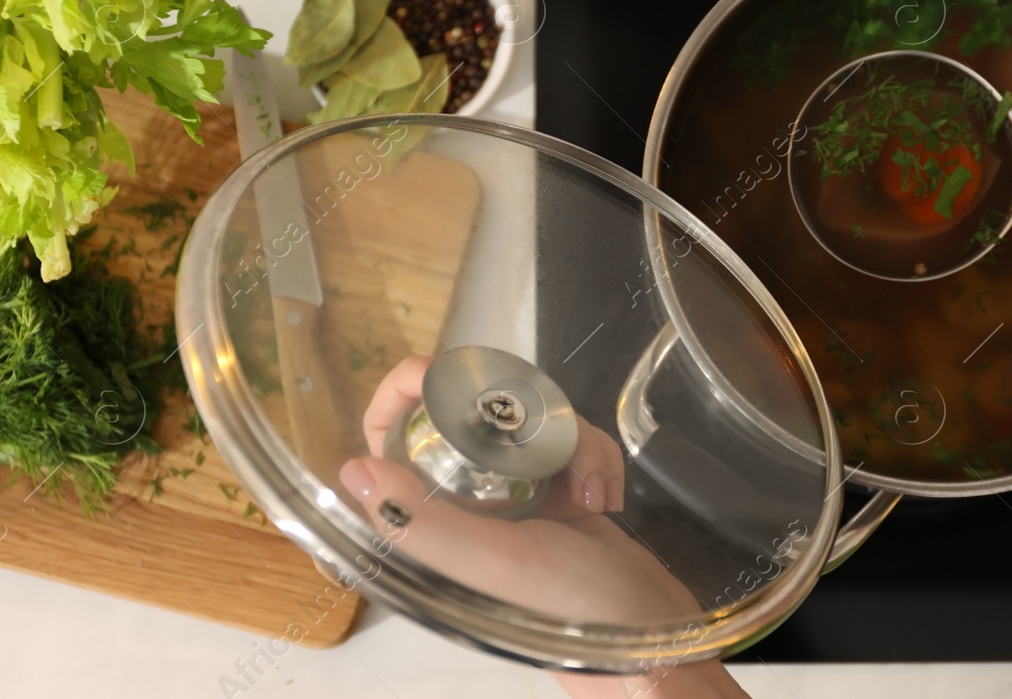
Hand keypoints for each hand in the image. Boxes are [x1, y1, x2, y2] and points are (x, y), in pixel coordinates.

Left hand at [340, 357, 749, 698]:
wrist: (657, 639)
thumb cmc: (575, 611)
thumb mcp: (495, 564)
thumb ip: (424, 523)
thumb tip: (354, 470)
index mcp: (434, 524)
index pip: (395, 440)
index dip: (407, 397)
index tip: (438, 374)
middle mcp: (467, 506)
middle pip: (471, 415)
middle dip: (516, 415)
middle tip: (545, 439)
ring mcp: (518, 497)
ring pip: (530, 422)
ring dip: (570, 442)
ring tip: (589, 490)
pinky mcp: (564, 492)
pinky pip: (573, 441)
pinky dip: (595, 457)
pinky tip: (605, 497)